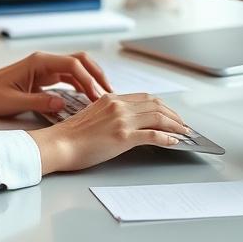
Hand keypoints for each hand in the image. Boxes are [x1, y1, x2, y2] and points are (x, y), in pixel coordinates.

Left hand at [0, 51, 112, 116]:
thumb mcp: (13, 102)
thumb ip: (38, 102)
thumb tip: (62, 104)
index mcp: (38, 62)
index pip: (72, 64)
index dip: (88, 79)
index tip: (98, 96)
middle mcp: (45, 61)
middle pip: (80, 61)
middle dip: (97, 75)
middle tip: (111, 94)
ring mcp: (46, 67)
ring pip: (77, 68)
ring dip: (92, 80)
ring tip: (105, 98)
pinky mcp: (45, 76)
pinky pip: (70, 77)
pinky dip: (82, 85)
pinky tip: (90, 99)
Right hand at [27, 92, 189, 173]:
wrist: (59, 144)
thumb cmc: (70, 135)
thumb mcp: (92, 116)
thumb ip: (109, 114)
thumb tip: (126, 122)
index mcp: (110, 99)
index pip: (144, 98)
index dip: (161, 106)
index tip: (169, 114)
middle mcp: (117, 105)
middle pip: (155, 105)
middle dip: (173, 114)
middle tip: (182, 124)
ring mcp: (121, 120)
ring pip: (157, 117)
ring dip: (175, 125)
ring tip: (183, 133)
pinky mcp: (122, 137)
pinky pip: (152, 135)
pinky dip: (167, 137)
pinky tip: (173, 142)